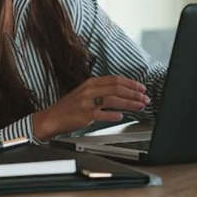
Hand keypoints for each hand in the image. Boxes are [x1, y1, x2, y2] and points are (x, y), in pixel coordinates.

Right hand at [32, 75, 150, 140]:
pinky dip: (113, 115)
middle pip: (117, 88)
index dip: (131, 83)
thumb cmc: (70, 107)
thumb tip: (122, 92)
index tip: (142, 87)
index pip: (115, 79)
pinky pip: (102, 114)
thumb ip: (100, 90)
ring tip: (139, 106)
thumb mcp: (84, 92)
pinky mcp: (85, 115)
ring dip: (129, 103)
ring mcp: (87, 102)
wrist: (52, 117)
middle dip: (133, 93)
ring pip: (113, 100)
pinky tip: (121, 116)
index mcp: (91, 82)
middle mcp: (89, 90)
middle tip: (145, 97)